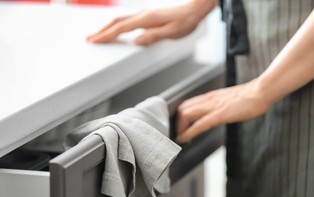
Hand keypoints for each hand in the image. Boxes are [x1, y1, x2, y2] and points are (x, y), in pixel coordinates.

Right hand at [86, 0, 215, 44]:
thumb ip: (154, 37)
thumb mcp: (171, 33)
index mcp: (147, 20)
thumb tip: (137, 41)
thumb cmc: (185, 22)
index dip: (107, 35)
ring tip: (99, 35)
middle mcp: (143, 15)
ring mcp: (145, 14)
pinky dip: (117, 25)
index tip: (95, 41)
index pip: (121, 28)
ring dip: (108, 27)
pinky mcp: (148, 16)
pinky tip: (117, 29)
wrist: (193, 10)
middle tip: (90, 39)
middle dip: (102, 31)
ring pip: (121, 20)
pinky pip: (128, 20)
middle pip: (117, 22)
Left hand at [176, 78, 271, 142]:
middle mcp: (209, 99)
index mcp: (212, 96)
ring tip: (180, 138)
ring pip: (186, 114)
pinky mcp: (219, 114)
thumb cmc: (252, 96)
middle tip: (178, 134)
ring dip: (180, 128)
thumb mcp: (232, 100)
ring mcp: (213, 106)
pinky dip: (188, 133)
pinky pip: (199, 124)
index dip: (180, 115)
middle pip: (183, 108)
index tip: (180, 126)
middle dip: (177, 123)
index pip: (188, 103)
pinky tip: (185, 139)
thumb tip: (220, 113)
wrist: (262, 91)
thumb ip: (223, 105)